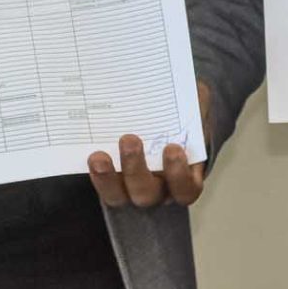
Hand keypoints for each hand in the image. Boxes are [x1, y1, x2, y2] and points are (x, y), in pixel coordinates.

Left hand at [88, 81, 212, 207]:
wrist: (160, 120)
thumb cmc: (182, 118)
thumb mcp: (194, 107)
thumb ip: (197, 102)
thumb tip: (193, 92)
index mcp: (183, 177)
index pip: (185, 188)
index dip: (178, 174)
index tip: (172, 148)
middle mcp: (158, 190)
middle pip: (147, 194)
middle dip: (136, 170)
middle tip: (129, 140)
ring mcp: (131, 189)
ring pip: (119, 196)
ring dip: (108, 178)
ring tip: (99, 157)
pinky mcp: (111, 183)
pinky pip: (103, 186)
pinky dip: (96, 174)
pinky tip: (91, 154)